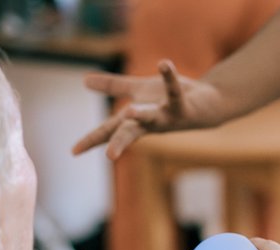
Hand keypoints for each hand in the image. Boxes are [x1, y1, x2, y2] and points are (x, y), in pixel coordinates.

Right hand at [72, 59, 224, 159]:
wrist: (206, 104)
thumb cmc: (169, 100)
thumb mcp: (138, 91)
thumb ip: (113, 87)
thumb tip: (85, 81)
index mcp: (135, 120)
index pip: (108, 131)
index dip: (91, 141)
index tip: (73, 152)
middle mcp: (150, 123)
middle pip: (130, 132)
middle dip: (119, 143)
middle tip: (109, 156)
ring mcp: (167, 116)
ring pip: (153, 117)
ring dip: (142, 115)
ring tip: (129, 111)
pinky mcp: (183, 106)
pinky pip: (175, 91)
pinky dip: (169, 76)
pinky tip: (163, 63)